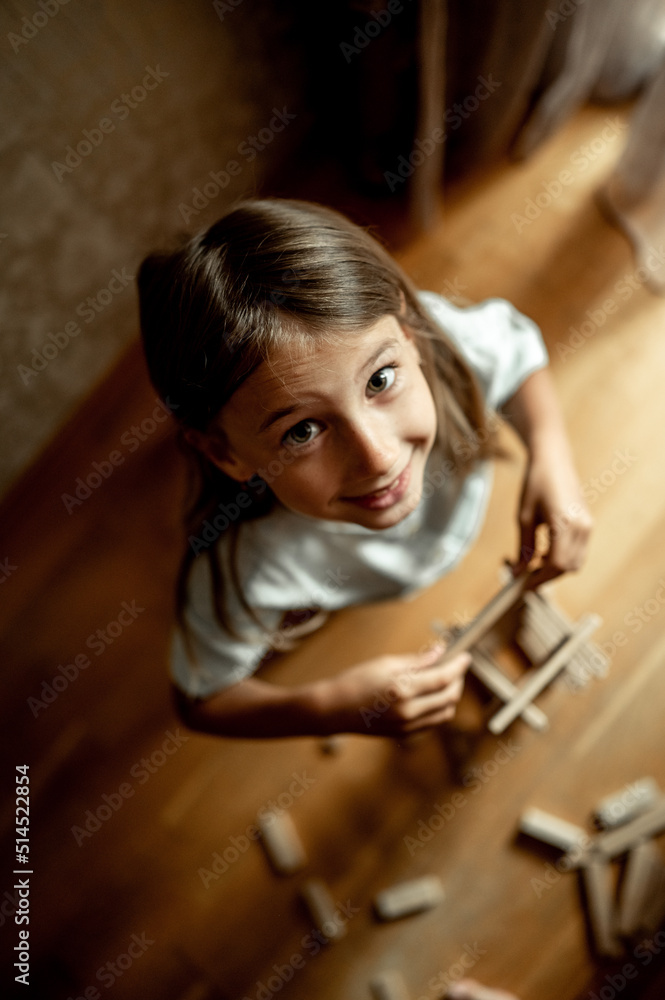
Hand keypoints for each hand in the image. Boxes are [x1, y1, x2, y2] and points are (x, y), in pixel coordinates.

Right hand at [321, 644, 470, 736]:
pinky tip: (432, 696)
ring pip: (445, 713)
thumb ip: (417, 660)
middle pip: (449, 697)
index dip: (458, 666)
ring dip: (451, 697)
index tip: (465, 657)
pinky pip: (432, 723)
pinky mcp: (404, 735)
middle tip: (456, 667)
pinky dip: (439, 708)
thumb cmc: (354, 682)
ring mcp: (407, 726)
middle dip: (458, 681)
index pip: (443, 678)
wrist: (333, 709)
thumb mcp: (386, 663)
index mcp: (403, 689)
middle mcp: (408, 711)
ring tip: (445, 681)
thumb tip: (440, 652)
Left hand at [512, 442, 592, 586]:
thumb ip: (523, 546)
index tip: (523, 585)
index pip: (556, 565)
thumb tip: (518, 572)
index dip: (540, 579)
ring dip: (556, 568)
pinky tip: (545, 553)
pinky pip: (578, 550)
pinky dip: (563, 557)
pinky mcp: (587, 522)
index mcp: (565, 524)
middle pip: (568, 567)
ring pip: (575, 561)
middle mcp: (582, 527)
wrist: (553, 459)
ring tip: (533, 565)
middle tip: (525, 577)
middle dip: (547, 576)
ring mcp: (587, 525)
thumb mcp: (524, 516)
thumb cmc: (535, 484)